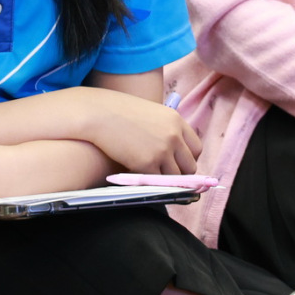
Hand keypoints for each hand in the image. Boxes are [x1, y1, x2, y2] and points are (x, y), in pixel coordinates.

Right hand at [81, 89, 200, 174]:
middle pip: (190, 166)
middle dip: (180, 174)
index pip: (196, 148)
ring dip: (164, 180)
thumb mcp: (149, 113)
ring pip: (174, 178)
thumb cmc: (117, 111)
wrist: (98, 113)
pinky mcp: (148, 163)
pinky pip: (156, 181)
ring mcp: (162, 150)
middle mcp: (174, 135)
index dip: (188, 159)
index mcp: (176, 120)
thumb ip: (164, 129)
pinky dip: (149, 182)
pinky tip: (139, 176)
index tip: (179, 164)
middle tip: (165, 175)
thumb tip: (171, 150)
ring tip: (150, 176)